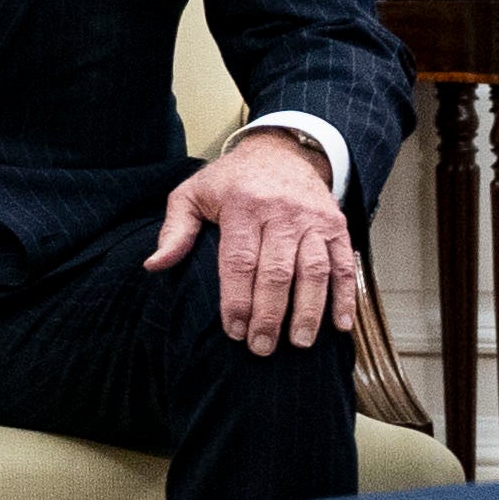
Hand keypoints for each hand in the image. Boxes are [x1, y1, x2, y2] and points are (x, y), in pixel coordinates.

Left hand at [145, 128, 354, 355]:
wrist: (280, 152)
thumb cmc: (231, 181)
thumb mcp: (193, 194)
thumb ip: (175, 230)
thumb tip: (153, 266)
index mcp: (242, 205)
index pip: (239, 260)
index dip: (237, 299)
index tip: (233, 331)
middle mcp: (281, 212)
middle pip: (276, 271)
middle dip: (269, 314)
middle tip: (261, 347)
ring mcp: (312, 219)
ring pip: (313, 270)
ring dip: (308, 310)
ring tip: (298, 343)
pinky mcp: (337, 225)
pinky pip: (344, 264)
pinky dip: (345, 296)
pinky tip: (340, 326)